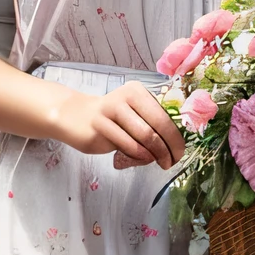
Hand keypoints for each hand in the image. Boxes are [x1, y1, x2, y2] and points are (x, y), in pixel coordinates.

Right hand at [53, 81, 184, 169]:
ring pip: (143, 137)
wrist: (75, 117)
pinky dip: (138, 155)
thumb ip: (150, 125)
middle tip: (171, 162)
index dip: (175, 138)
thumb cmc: (111, 119)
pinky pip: (126, 145)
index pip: (164, 117)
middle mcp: (124, 97)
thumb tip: (173, 147)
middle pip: (156, 127)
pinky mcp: (99, 126)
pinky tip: (141, 158)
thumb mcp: (132, 115)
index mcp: (137, 91)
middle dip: (167, 148)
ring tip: (157, 162)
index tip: (179, 153)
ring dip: (154, 154)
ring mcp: (110, 110)